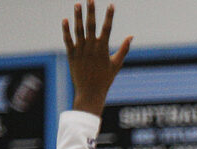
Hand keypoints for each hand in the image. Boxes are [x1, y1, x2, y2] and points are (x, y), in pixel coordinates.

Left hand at [62, 1, 131, 116]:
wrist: (90, 92)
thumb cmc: (105, 79)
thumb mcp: (116, 64)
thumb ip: (124, 49)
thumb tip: (131, 36)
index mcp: (103, 49)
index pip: (107, 28)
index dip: (109, 16)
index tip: (111, 5)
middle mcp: (91, 48)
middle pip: (91, 25)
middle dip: (91, 11)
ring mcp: (80, 50)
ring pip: (78, 30)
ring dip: (77, 16)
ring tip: (77, 4)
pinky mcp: (71, 54)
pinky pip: (68, 39)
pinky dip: (66, 30)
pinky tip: (65, 19)